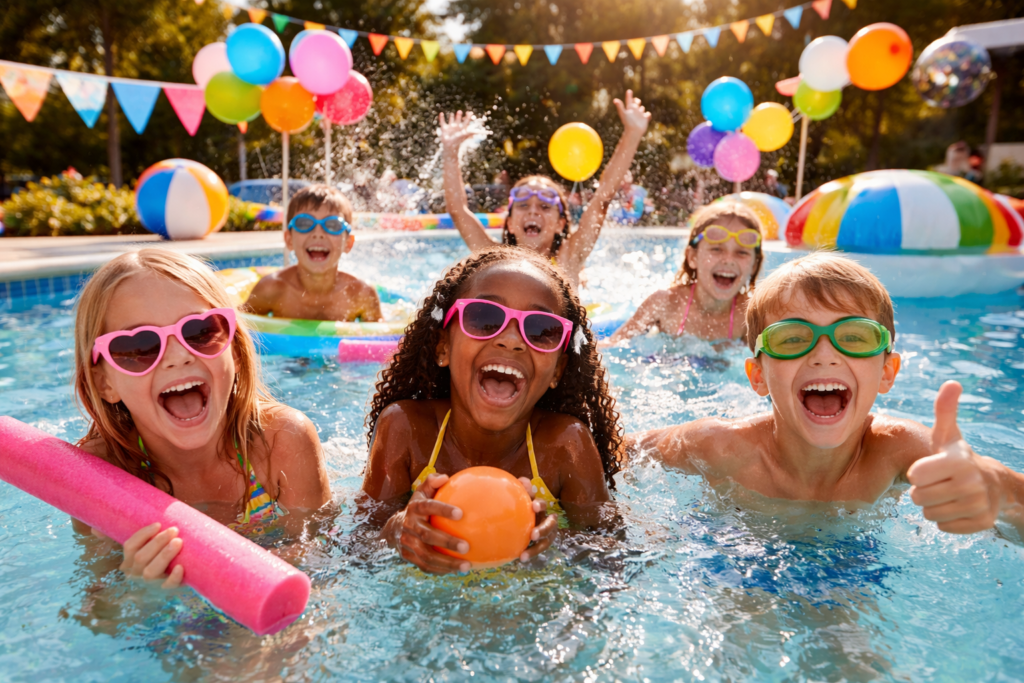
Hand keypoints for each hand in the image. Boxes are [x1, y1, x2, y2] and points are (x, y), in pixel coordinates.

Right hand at [120, 522, 184, 588]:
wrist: (178, 575)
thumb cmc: (162, 553)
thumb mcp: (150, 545)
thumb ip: (143, 533)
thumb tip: (109, 526)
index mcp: (130, 560)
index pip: (129, 546)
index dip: (142, 535)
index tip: (158, 524)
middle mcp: (136, 572)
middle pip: (140, 557)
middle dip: (157, 542)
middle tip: (174, 530)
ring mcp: (150, 584)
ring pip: (150, 572)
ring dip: (164, 555)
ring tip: (178, 542)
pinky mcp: (165, 591)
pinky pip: (167, 587)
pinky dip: (173, 577)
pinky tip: (180, 567)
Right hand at [387, 474, 471, 574]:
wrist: (395, 528)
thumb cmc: (419, 507)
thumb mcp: (423, 492)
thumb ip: (432, 483)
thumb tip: (446, 478)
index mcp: (414, 508)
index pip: (427, 507)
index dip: (442, 510)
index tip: (461, 514)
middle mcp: (408, 526)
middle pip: (427, 535)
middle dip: (446, 541)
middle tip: (467, 546)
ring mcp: (407, 544)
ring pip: (426, 556)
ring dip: (447, 562)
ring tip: (467, 566)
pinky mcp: (409, 557)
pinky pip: (426, 566)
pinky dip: (441, 570)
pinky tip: (458, 571)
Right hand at [438, 111, 479, 149]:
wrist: (450, 145)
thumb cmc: (459, 140)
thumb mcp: (466, 133)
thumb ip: (474, 132)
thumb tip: (483, 131)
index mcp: (462, 128)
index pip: (466, 121)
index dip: (468, 117)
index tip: (470, 112)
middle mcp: (456, 128)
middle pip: (458, 120)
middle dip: (459, 116)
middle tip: (460, 111)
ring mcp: (450, 128)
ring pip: (451, 121)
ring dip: (451, 117)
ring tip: (452, 113)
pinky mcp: (444, 129)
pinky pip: (442, 122)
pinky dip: (441, 118)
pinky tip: (441, 113)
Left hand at [517, 477, 558, 562]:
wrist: (520, 516)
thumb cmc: (519, 503)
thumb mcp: (520, 495)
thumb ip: (521, 487)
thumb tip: (523, 481)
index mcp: (540, 507)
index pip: (543, 505)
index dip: (540, 505)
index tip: (533, 506)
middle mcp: (546, 520)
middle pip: (550, 525)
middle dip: (543, 530)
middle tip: (533, 535)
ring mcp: (546, 534)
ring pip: (546, 542)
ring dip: (536, 549)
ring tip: (524, 556)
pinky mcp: (540, 544)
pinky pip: (537, 550)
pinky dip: (530, 554)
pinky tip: (520, 559)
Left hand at [613, 90, 650, 135]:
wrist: (633, 131)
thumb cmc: (628, 122)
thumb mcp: (624, 113)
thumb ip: (620, 106)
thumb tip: (614, 100)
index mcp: (630, 109)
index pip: (629, 100)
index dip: (629, 96)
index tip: (629, 91)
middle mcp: (634, 111)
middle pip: (636, 103)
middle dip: (637, 101)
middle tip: (637, 102)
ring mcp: (640, 115)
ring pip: (642, 109)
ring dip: (642, 109)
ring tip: (640, 111)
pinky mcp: (645, 119)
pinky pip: (648, 115)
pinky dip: (648, 115)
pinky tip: (646, 116)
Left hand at [908, 381, 1000, 533]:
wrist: (991, 484)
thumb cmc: (956, 457)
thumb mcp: (948, 435)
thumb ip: (944, 410)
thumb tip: (952, 383)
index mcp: (957, 461)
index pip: (915, 476)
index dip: (917, 473)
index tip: (929, 467)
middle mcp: (971, 483)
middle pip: (919, 498)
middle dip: (922, 491)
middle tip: (938, 482)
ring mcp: (978, 505)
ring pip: (930, 515)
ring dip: (933, 506)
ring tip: (946, 494)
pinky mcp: (982, 523)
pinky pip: (944, 527)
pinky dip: (946, 520)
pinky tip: (956, 507)